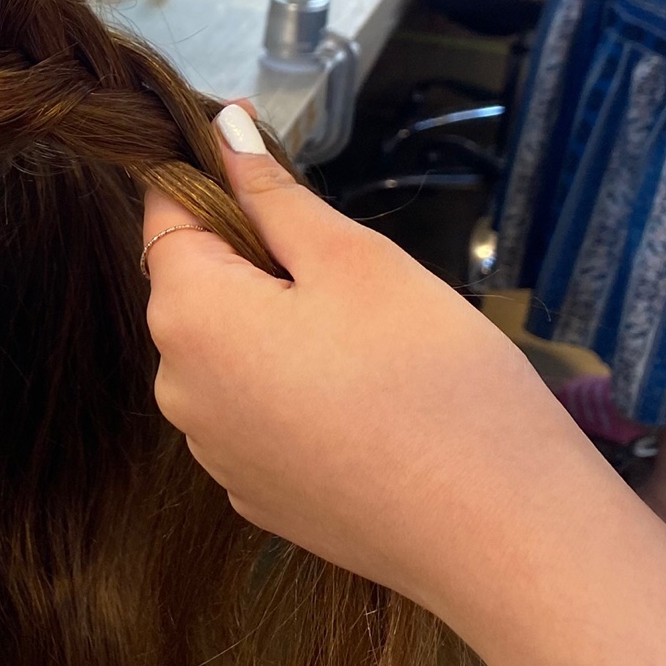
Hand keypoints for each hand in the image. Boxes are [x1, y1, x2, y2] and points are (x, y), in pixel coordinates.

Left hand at [142, 105, 616, 626]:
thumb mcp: (354, 258)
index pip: (165, 215)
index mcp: (189, 317)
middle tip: (343, 264)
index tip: (261, 165)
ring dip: (271, 324)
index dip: (208, 177)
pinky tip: (361, 399)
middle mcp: (177, 389)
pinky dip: (288, 388)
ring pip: (225, 351)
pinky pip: (253, 411)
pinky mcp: (255, 493)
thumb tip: (224, 129)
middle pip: (193, 287)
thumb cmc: (431, 378)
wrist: (500, 537)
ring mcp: (213, 452)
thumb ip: (273, 193)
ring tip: (365, 338)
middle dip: (250, 257)